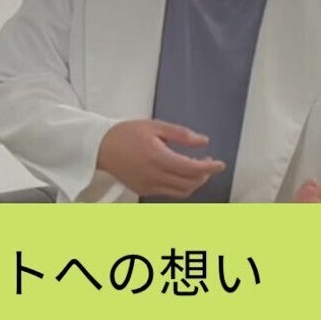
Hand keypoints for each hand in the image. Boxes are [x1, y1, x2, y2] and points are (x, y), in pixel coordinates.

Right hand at [95, 120, 226, 198]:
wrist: (100, 147)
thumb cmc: (125, 134)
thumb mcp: (155, 126)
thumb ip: (181, 135)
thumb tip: (202, 141)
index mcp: (158, 157)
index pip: (192, 169)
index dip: (210, 167)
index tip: (220, 164)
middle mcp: (154, 175)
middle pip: (190, 183)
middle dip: (204, 175)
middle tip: (208, 163)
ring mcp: (148, 185)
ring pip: (181, 192)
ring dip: (194, 183)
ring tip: (195, 170)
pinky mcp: (143, 190)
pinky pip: (168, 193)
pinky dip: (180, 186)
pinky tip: (178, 174)